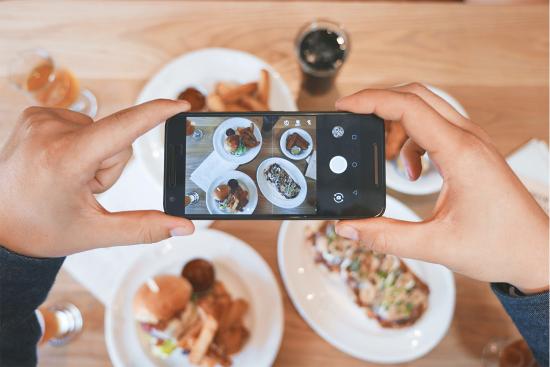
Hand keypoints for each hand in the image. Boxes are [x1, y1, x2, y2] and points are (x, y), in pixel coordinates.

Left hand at [0, 100, 194, 257]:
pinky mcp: (35, 115)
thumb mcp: (95, 232)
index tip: (180, 104)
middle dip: (110, 165)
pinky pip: (81, 124)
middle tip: (83, 189)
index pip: (123, 128)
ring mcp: (39, 119)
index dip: (156, 114)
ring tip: (67, 178)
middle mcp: (50, 131)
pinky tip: (59, 164)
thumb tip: (184, 227)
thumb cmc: (41, 229)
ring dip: (94, 155)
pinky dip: (79, 145)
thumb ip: (145, 228)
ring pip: (100, 131)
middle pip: (116, 139)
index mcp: (66, 160)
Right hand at [335, 84, 548, 293]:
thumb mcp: (435, 245)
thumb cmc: (501, 246)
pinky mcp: (472, 152)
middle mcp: (468, 139)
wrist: (537, 253)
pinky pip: (434, 128)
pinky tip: (412, 171)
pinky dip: (412, 141)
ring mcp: (472, 142)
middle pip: (416, 96)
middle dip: (379, 105)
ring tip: (384, 158)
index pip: (408, 107)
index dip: (371, 101)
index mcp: (460, 153)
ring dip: (396, 125)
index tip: (345, 106)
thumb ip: (386, 237)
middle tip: (355, 124)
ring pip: (425, 109)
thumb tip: (348, 227)